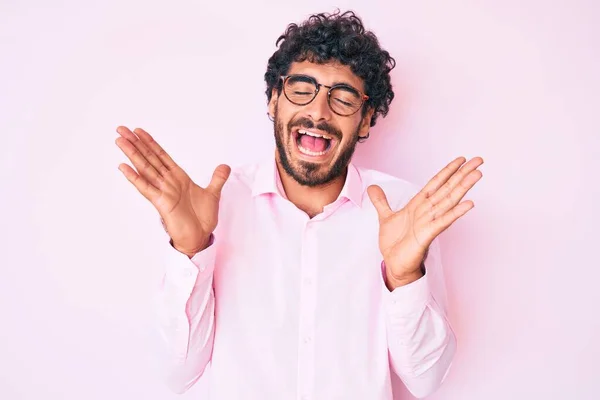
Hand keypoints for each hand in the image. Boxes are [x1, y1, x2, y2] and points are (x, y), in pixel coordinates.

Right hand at [115, 126, 230, 256]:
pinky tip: (123, 167)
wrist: (200, 237)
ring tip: (120, 141)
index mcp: (178, 178)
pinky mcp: (161, 203)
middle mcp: (168, 182)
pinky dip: (134, 177)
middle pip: (149, 158)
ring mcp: (163, 191)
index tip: (139, 132)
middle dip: (136, 143)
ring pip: (144, 168)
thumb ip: (217, 179)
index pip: (161, 156)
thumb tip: (225, 166)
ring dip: (132, 154)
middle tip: (122, 129)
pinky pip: (146, 188)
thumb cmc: (202, 218)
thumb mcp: (213, 193)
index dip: (150, 143)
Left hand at [367, 156, 483, 287]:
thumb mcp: (385, 217)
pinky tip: (469, 204)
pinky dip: (455, 213)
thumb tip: (372, 188)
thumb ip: (381, 201)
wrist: (394, 264)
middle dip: (462, 174)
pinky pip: (443, 221)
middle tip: (478, 161)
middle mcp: (427, 211)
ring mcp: (429, 222)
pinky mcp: (428, 234)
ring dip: (463, 188)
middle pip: (448, 188)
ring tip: (477, 175)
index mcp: (419, 205)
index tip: (461, 160)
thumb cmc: (395, 243)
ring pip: (449, 201)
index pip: (436, 183)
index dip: (448, 171)